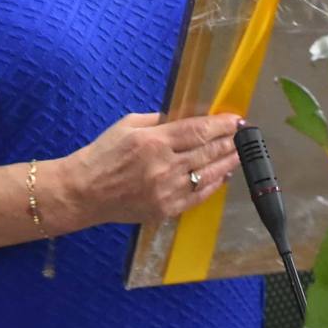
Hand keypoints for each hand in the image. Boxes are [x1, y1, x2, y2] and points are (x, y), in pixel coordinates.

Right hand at [49, 112, 240, 228]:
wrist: (83, 192)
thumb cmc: (102, 155)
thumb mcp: (128, 125)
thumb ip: (160, 121)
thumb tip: (188, 118)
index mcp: (153, 141)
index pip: (197, 130)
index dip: (221, 125)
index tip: (236, 120)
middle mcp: (164, 166)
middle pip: (208, 151)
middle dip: (229, 141)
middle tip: (244, 135)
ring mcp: (166, 191)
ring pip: (208, 174)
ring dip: (228, 162)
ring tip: (240, 153)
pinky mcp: (166, 209)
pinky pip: (198, 196)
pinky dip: (214, 185)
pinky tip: (224, 175)